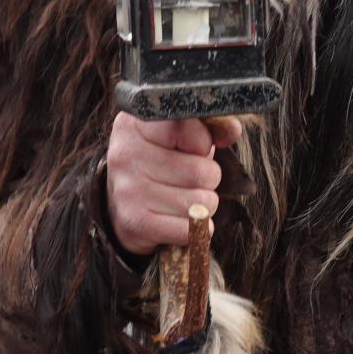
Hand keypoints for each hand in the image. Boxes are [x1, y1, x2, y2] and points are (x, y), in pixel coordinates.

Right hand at [105, 114, 242, 257]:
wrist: (120, 204)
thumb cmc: (159, 162)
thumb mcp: (178, 136)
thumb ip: (208, 128)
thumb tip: (232, 129)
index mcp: (136, 124)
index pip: (186, 127)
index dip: (202, 142)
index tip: (194, 149)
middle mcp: (126, 153)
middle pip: (200, 172)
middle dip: (208, 179)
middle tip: (192, 180)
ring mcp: (128, 189)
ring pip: (200, 203)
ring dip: (204, 205)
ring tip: (187, 199)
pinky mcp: (134, 222)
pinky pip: (188, 229)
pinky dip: (195, 229)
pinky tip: (182, 220)